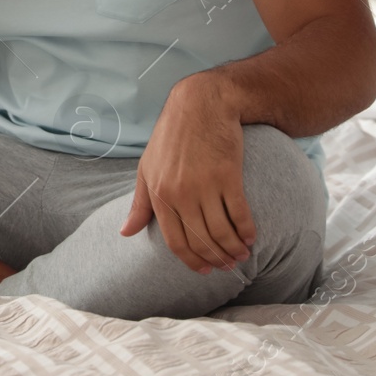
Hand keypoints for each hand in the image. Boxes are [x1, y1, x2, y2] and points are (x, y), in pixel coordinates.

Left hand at [120, 76, 255, 274]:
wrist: (201, 104)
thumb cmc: (171, 137)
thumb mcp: (147, 168)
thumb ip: (139, 203)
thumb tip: (125, 233)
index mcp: (159, 194)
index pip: (176, 241)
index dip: (192, 261)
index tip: (205, 270)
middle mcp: (181, 193)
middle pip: (201, 240)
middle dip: (216, 259)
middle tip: (228, 266)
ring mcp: (205, 185)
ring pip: (221, 232)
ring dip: (233, 249)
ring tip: (241, 255)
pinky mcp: (228, 176)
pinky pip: (239, 214)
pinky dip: (246, 231)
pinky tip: (250, 238)